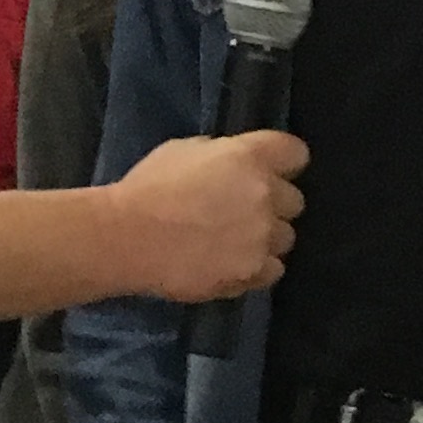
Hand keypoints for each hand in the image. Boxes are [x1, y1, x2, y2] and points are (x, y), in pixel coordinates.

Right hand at [112, 131, 305, 304]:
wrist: (127, 238)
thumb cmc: (148, 187)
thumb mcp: (184, 151)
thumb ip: (221, 155)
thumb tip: (235, 163)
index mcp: (249, 157)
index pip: (296, 153)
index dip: (284, 163)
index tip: (271, 170)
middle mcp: (265, 195)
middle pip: (295, 200)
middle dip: (274, 204)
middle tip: (243, 210)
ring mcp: (262, 237)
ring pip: (286, 238)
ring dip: (266, 237)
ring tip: (236, 242)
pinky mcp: (252, 272)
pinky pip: (273, 269)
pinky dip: (258, 267)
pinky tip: (233, 263)